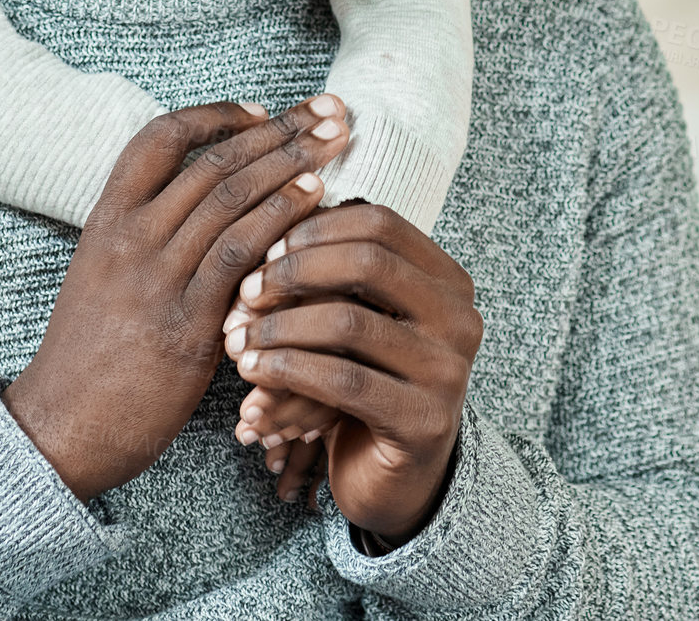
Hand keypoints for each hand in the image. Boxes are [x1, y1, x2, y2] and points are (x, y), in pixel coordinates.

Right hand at [2, 94, 351, 502]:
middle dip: (278, 129)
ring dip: (290, 164)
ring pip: (230, 197)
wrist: (61, 425)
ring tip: (335, 144)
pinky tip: (316, 201)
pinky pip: (239, 254)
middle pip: (212, 160)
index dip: (216, 115)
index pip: (161, 136)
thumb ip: (144, 232)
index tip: (264, 109)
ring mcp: (156, 276)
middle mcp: (130, 235)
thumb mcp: (101, 272)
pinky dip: (280, 219)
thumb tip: (201, 200)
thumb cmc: (88, 351)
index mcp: (107, 216)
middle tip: (328, 109)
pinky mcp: (185, 323)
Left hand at [222, 202, 482, 542]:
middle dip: (294, 271)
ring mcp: (449, 372)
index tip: (265, 249)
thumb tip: (266, 223)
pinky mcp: (425, 422)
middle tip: (245, 292)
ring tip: (238, 338)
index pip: (379, 223)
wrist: (394, 474)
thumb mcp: (355, 315)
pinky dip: (287, 370)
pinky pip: (343, 381)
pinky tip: (253, 371)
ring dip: (280, 326)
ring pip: (348, 322)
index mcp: (448, 280)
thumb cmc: (363, 377)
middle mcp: (461, 319)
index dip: (315, 228)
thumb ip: (331, 268)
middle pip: (367, 261)